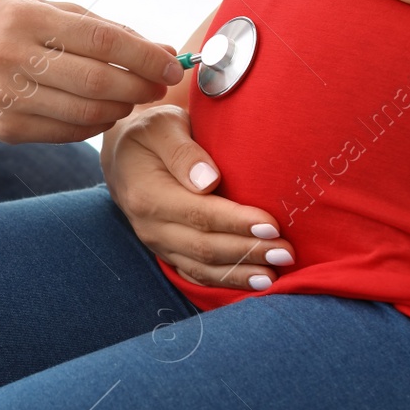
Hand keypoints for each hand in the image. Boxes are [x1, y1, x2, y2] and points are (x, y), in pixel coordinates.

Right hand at [0, 0, 184, 143]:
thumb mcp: (39, 10)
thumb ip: (97, 26)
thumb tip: (161, 49)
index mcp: (26, 19)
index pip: (102, 40)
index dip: (145, 55)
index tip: (172, 65)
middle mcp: (13, 57)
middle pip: (98, 81)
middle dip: (139, 86)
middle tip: (158, 87)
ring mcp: (6, 97)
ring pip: (86, 113)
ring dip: (120, 110)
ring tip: (130, 100)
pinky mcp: (6, 129)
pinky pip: (67, 134)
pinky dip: (94, 127)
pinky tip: (102, 115)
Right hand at [101, 105, 294, 290]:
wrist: (123, 156)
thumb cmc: (150, 134)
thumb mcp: (162, 125)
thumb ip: (183, 150)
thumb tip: (209, 180)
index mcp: (149, 194)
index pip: (199, 214)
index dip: (236, 223)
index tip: (272, 226)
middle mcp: (150, 226)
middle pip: (204, 247)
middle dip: (247, 252)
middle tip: (285, 253)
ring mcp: (157, 244)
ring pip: (201, 268)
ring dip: (240, 275)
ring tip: (275, 277)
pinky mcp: (167, 253)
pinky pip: (195, 275)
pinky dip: (225, 283)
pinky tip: (253, 284)